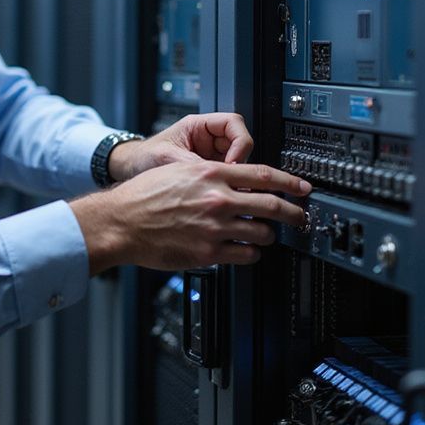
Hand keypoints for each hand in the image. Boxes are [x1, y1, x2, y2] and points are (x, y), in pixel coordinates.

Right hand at [69, 159, 309, 273]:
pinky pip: (245, 255)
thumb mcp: (179, 170)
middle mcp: (216, 199)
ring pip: (262, 233)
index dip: (290, 182)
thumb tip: (236, 177)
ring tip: (266, 235)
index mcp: (210, 173)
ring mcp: (214, 227)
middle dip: (293, 213)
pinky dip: (252, 253)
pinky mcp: (208, 253)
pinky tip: (247, 250)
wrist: (121, 221)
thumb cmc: (143, 195)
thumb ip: (210, 173)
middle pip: (272, 205)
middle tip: (301, 217)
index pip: (263, 174)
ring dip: (269, 235)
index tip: (303, 188)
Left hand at [106, 113, 253, 181]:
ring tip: (219, 190)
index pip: (234, 123)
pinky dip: (226, 188)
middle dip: (239, 163)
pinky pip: (227, 179)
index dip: (240, 142)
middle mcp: (209, 140)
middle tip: (231, 181)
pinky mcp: (209, 175)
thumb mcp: (165, 157)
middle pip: (241, 145)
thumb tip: (213, 176)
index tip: (233, 162)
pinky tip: (215, 196)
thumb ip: (189, 164)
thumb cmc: (143, 156)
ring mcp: (211, 157)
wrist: (131, 170)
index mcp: (199, 126)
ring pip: (238, 164)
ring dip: (233, 178)